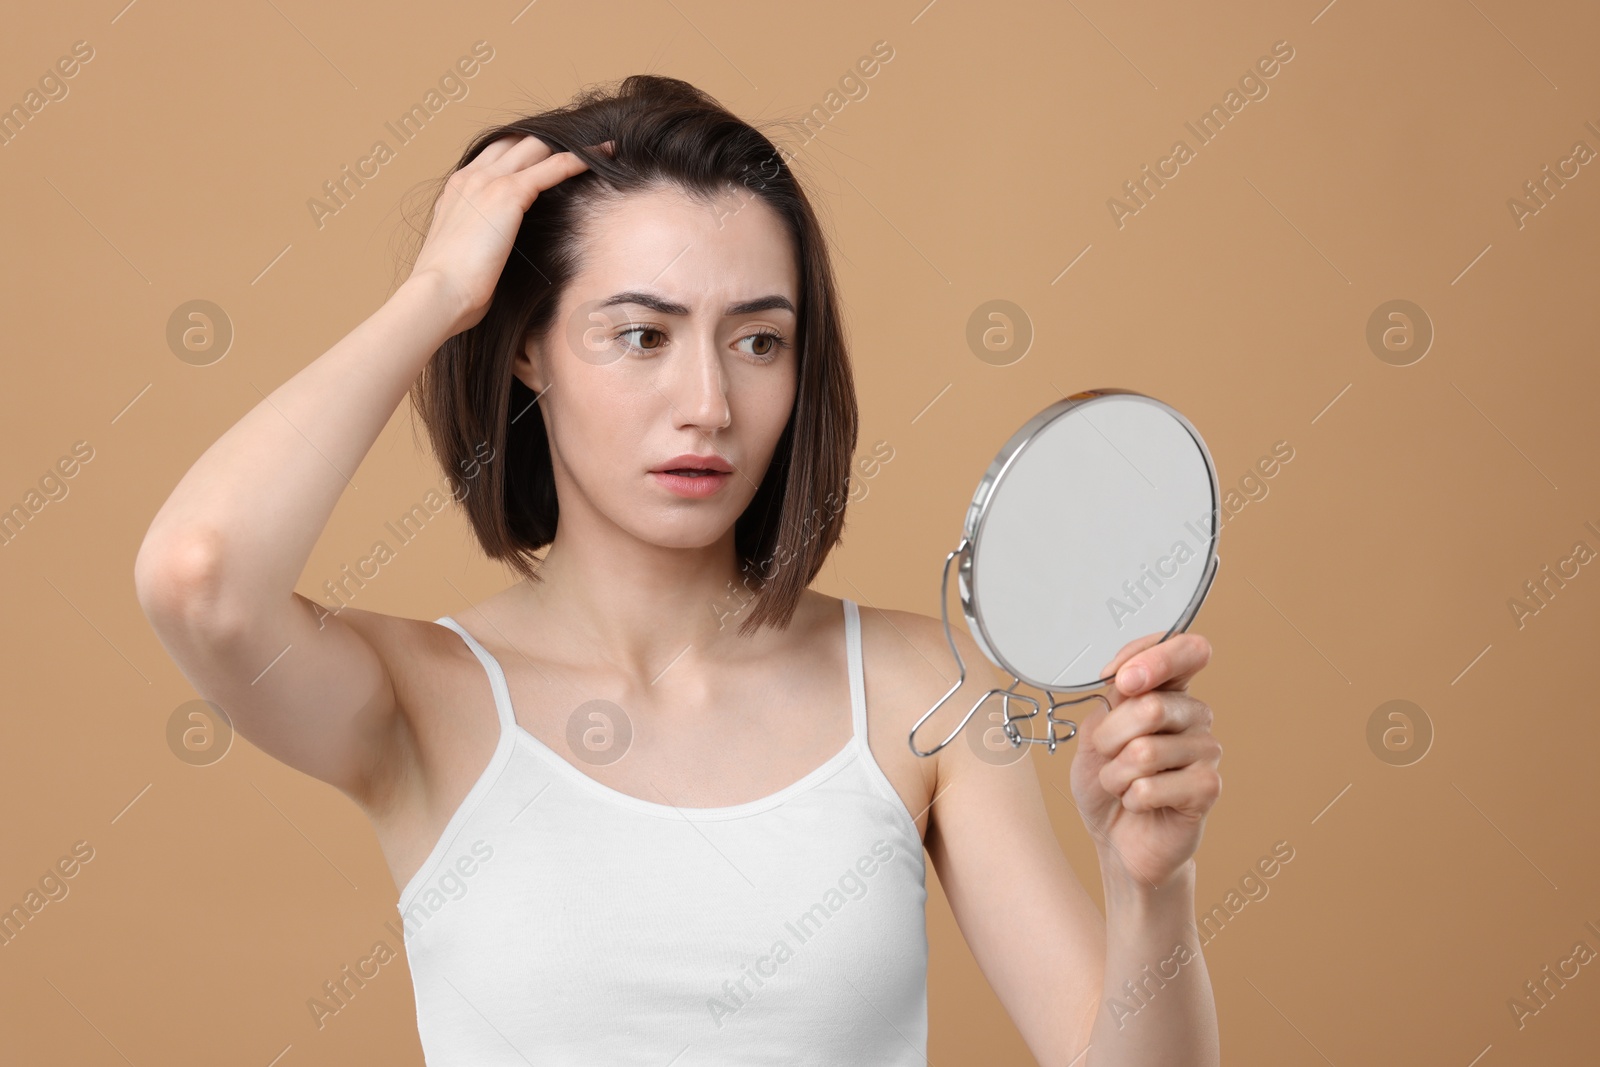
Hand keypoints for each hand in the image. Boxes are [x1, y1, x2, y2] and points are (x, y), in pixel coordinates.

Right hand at [407, 133, 612, 335]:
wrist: (439, 293)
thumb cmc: (450, 289)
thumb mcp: (463, 254)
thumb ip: (480, 239)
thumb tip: (498, 252)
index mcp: (458, 188)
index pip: (496, 152)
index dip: (525, 148)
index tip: (552, 152)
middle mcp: (471, 176)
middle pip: (517, 140)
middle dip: (550, 138)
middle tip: (584, 140)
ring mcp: (488, 181)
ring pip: (537, 145)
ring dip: (572, 142)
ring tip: (603, 144)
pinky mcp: (508, 194)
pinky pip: (553, 167)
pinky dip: (581, 158)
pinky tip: (604, 155)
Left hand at [1068, 632, 1220, 890]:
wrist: (1116, 840)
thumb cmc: (1108, 784)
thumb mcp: (1094, 734)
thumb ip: (1111, 701)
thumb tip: (1125, 677)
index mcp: (1171, 691)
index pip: (1186, 650)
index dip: (1155, 658)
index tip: (1119, 680)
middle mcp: (1195, 715)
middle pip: (1152, 706)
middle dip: (1110, 736)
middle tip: (1107, 755)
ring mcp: (1206, 752)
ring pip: (1145, 751)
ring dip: (1115, 774)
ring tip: (1122, 784)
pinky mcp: (1208, 789)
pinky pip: (1151, 786)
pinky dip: (1130, 798)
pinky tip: (1138, 804)